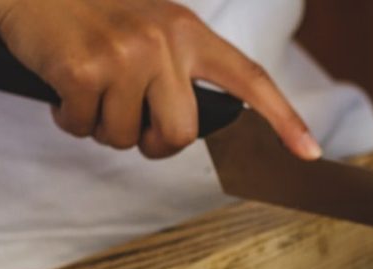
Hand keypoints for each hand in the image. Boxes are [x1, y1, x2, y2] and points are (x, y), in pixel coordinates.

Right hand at [0, 0, 318, 158]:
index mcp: (190, 32)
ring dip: (101, 127)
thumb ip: (180, 69)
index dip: (283, 118)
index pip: (250, 78)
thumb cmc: (90, 14)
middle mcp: (165, 41)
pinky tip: (62, 84)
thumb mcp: (150, 27)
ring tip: (88, 88)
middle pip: (181, 133)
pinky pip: (85, 127)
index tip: (310, 151)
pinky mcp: (86, 70)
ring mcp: (126, 55)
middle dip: (150, 141)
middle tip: (126, 117)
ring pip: (126, 138)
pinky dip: (69, 118)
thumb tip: (191, 127)